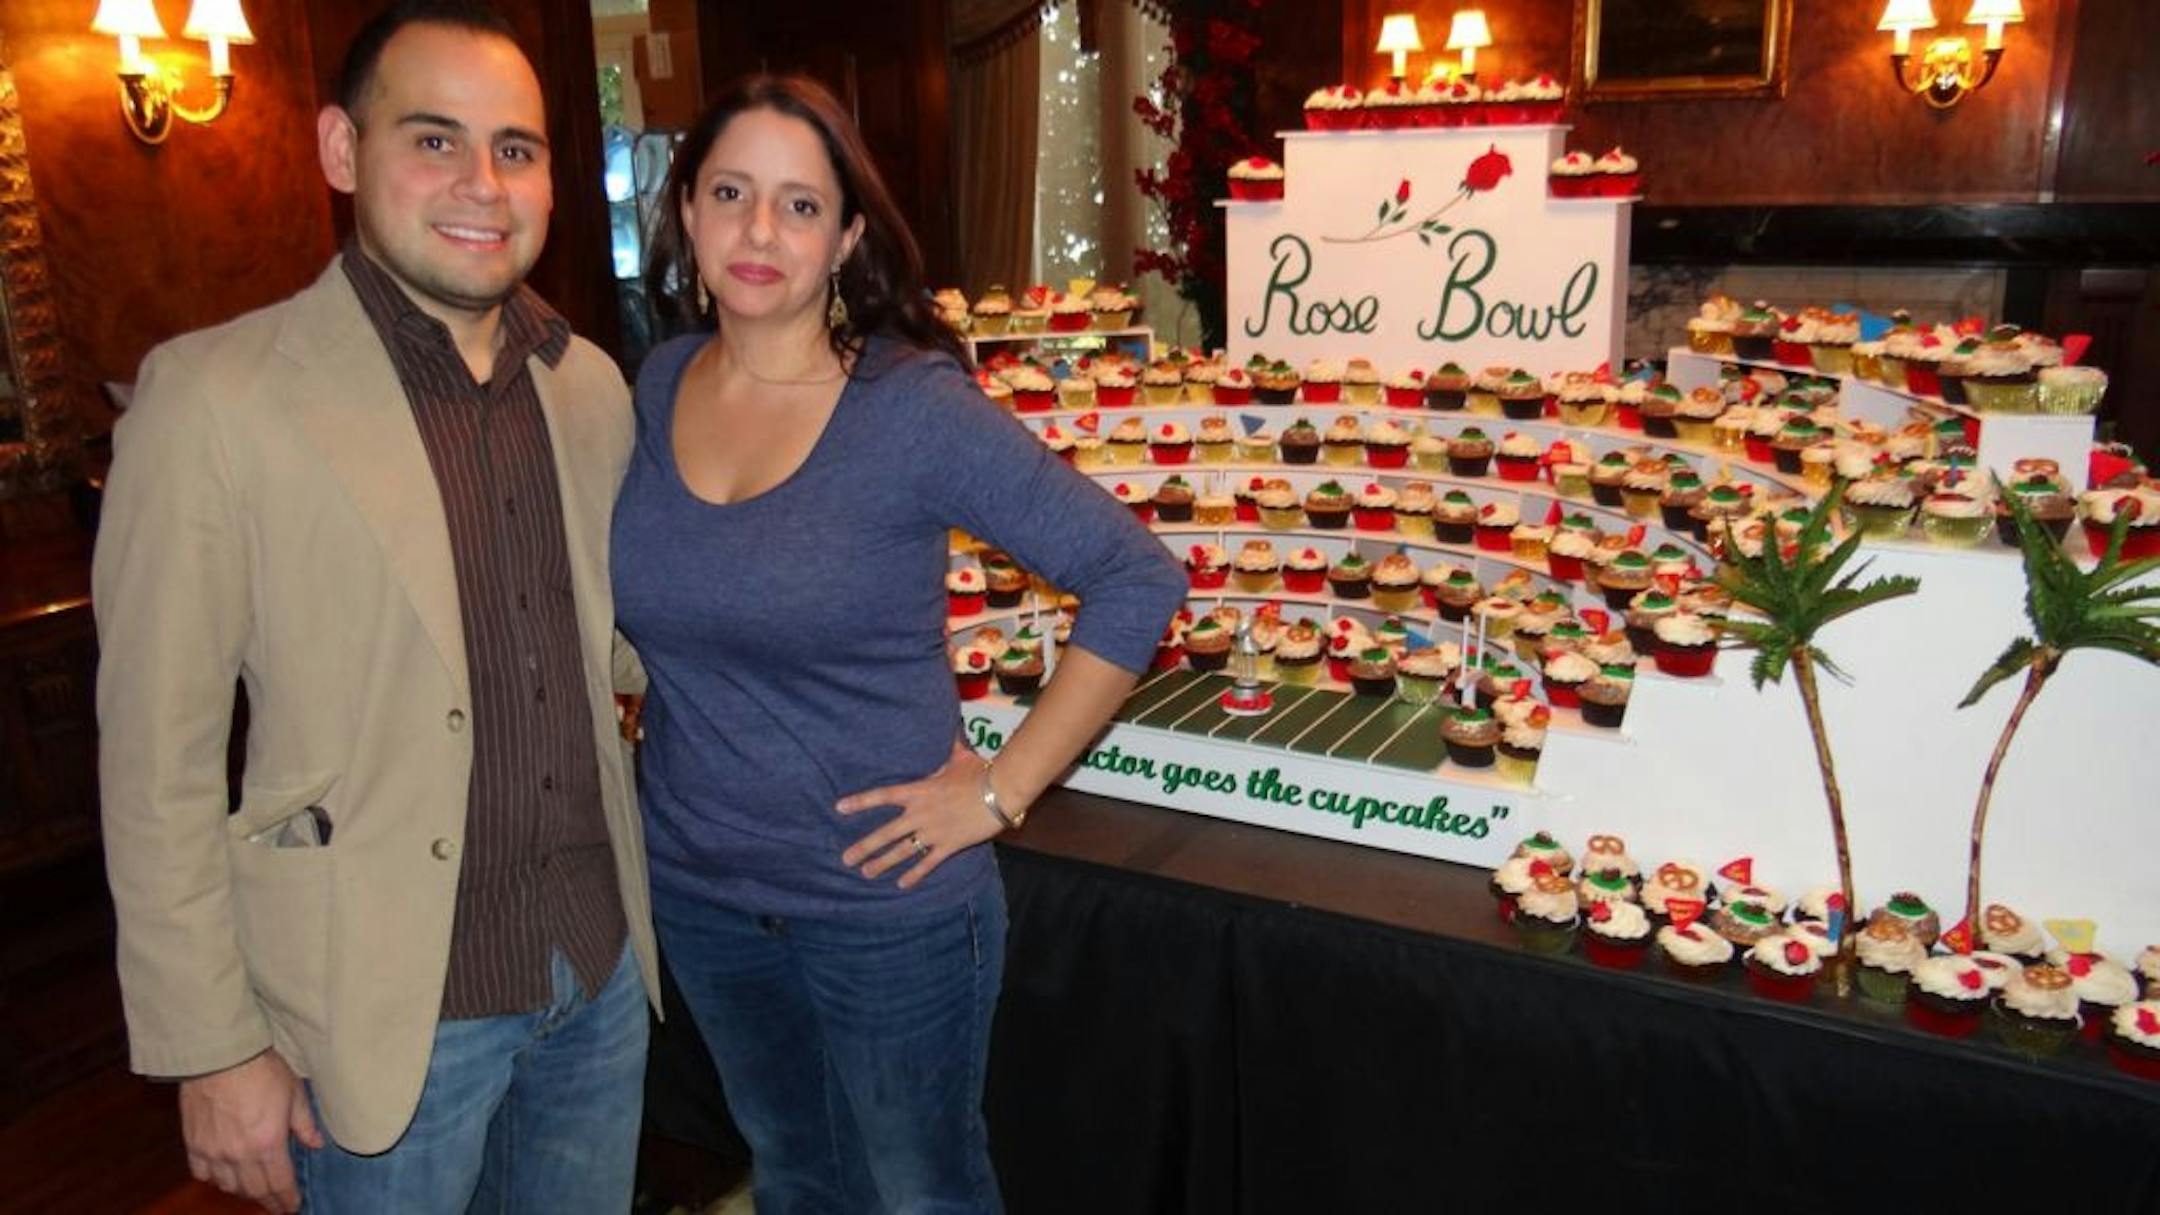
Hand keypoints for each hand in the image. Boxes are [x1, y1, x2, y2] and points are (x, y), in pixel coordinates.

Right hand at [178, 1049, 323, 1212]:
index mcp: (269, 1144)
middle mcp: (240, 1155)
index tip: (293, 1207)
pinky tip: (223, 1175)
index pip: (280, 1184)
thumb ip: (305, 1124)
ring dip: (243, 1191)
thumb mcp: (294, 1093)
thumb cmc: (261, 1070)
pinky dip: (214, 1179)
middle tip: (277, 1205)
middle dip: (268, 1201)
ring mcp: (214, 1152)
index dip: (287, 1200)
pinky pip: (202, 1173)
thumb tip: (316, 1144)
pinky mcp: (193, 1144)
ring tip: (254, 1189)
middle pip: (255, 1191)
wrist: (219, 1056)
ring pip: (228, 1186)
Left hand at [836, 738, 1007, 888]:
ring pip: (901, 852)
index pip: (882, 796)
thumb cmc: (980, 771)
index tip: (840, 808)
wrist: (1000, 791)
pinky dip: (915, 875)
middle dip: (864, 847)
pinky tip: (902, 885)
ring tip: (866, 873)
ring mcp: (933, 832)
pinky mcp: (949, 846)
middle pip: (885, 833)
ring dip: (882, 863)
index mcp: (919, 791)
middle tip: (846, 859)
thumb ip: (948, 748)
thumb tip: (949, 730)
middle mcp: (920, 814)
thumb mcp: (960, 757)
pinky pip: (928, 863)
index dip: (860, 802)